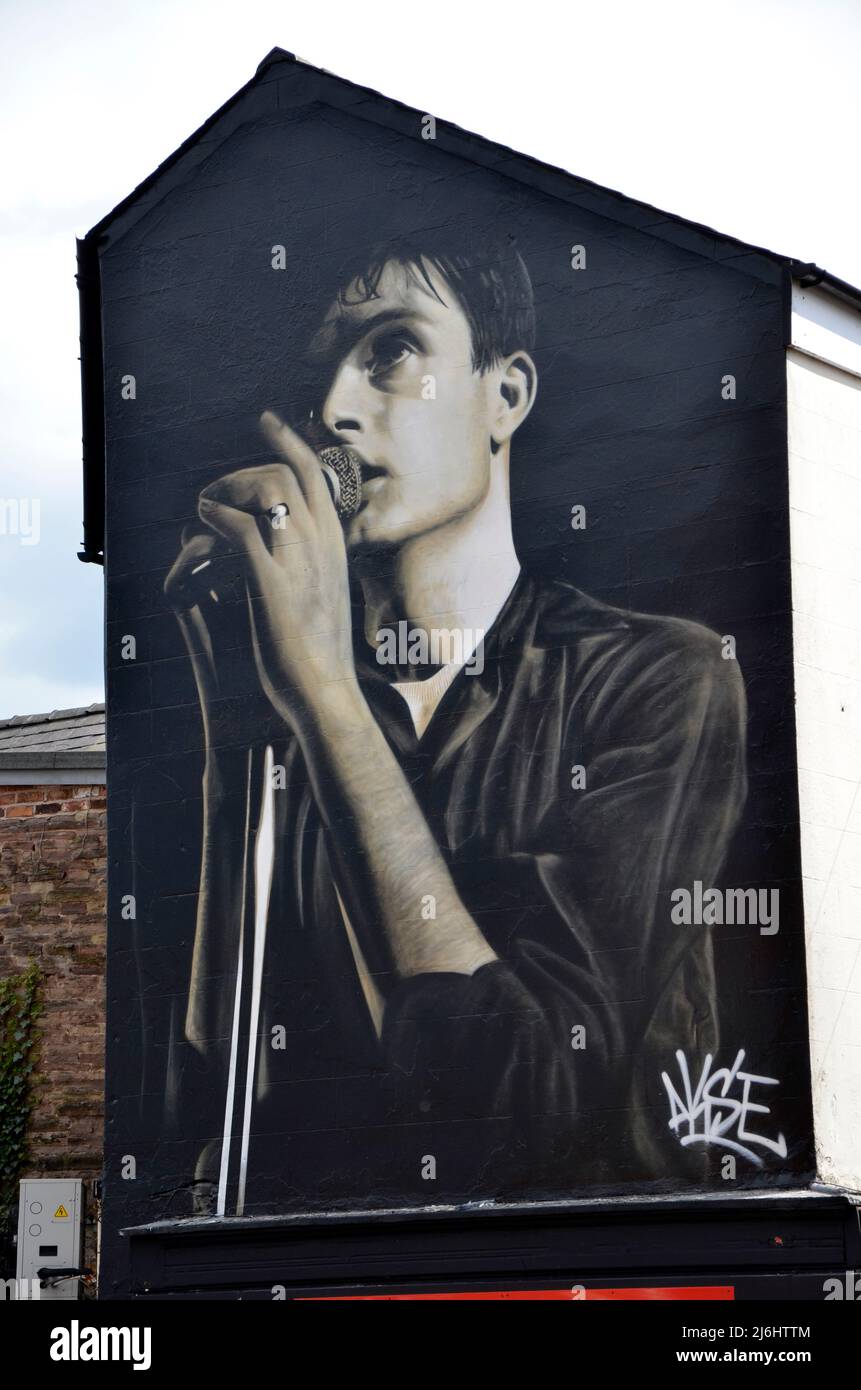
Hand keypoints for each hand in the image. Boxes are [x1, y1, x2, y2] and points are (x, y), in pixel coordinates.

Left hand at [195, 410, 357, 727]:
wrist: (326, 692)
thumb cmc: (323, 655)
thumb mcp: (325, 597)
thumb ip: (311, 566)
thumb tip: (294, 550)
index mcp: (335, 546)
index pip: (317, 474)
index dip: (290, 441)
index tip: (269, 419)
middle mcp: (322, 544)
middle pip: (287, 471)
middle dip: (245, 467)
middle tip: (215, 486)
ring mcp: (299, 560)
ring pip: (265, 489)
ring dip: (227, 489)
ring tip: (204, 507)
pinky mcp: (271, 582)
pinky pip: (239, 529)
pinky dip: (215, 518)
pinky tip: (201, 523)